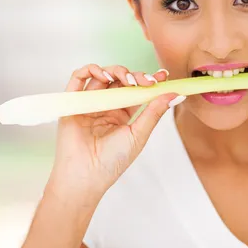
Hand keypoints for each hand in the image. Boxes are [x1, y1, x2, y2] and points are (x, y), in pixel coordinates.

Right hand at [49, 64, 183, 196]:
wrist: (86, 176)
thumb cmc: (112, 162)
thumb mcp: (139, 135)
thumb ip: (154, 112)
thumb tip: (175, 95)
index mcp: (122, 114)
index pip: (136, 90)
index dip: (148, 80)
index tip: (162, 76)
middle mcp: (106, 106)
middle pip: (120, 80)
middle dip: (135, 75)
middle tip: (146, 81)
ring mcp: (89, 103)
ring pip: (101, 75)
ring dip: (116, 71)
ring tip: (126, 80)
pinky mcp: (72, 102)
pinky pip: (77, 79)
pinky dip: (89, 70)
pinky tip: (103, 76)